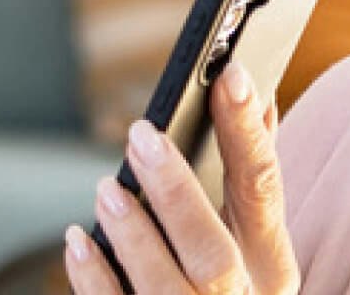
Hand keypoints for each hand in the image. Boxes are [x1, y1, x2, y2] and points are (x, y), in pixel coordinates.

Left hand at [63, 63, 298, 294]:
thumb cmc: (227, 282)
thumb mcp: (252, 238)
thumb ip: (247, 174)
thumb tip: (253, 92)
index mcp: (270, 262)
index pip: (264, 189)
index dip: (248, 132)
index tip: (229, 75)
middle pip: (214, 254)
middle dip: (177, 194)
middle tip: (142, 137)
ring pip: (166, 289)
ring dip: (134, 236)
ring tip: (106, 189)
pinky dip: (94, 277)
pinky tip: (79, 240)